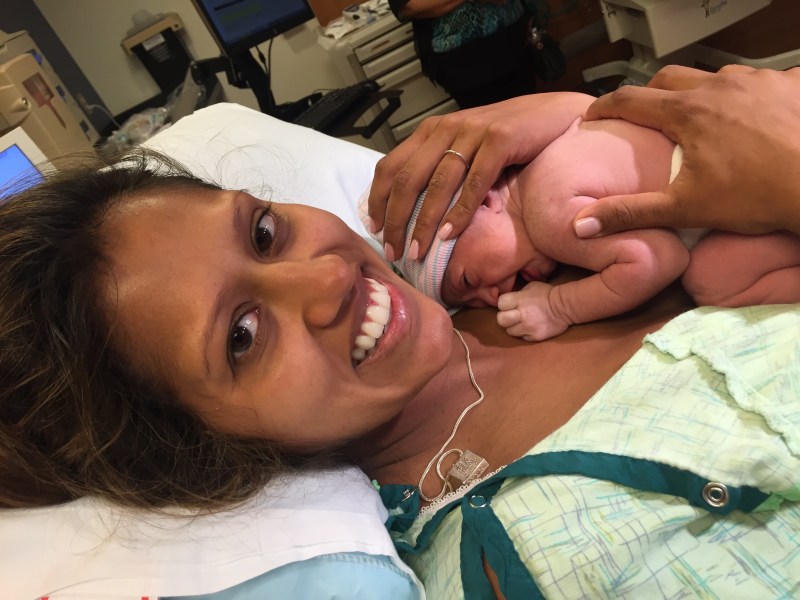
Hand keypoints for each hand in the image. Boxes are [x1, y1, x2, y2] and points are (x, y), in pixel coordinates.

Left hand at [368, 93, 593, 260]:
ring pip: (437, 184)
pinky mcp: (500, 139)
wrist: (554, 114)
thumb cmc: (509, 137)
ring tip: (417, 252)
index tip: (376, 231)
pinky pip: (473, 182)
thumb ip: (441, 168)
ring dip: (424, 223)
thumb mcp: (466, 148)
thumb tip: (414, 209)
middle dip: (396, 220)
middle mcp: (446, 128)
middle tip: (393, 251)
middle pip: (407, 179)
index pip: (390, 166)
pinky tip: (450, 235)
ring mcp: (472, 132)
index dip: (378, 201)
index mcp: (431, 130)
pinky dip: (460, 211)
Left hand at [496, 282, 569, 341]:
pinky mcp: (535, 337)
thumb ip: (517, 294)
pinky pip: (522, 338)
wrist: (565, 307)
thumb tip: (508, 300)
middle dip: (504, 318)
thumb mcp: (531, 287)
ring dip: (514, 327)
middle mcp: (522, 314)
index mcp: (520, 299)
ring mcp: (528, 327)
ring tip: (522, 322)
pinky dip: (524, 333)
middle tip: (512, 316)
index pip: (500, 303)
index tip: (509, 304)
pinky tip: (530, 327)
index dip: (503, 304)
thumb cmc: (547, 294)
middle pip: (501, 320)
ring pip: (510, 331)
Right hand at [574, 65, 799, 238]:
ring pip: (716, 77)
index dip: (606, 106)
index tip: (594, 115)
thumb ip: (631, 212)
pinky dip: (746, 96)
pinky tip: (752, 118)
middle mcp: (720, 87)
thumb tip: (581, 224)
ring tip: (704, 121)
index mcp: (688, 113)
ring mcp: (759, 80)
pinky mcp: (791, 82)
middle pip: (670, 78)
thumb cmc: (758, 196)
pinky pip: (760, 80)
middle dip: (652, 94)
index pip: (631, 99)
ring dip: (702, 94)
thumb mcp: (685, 208)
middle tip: (648, 117)